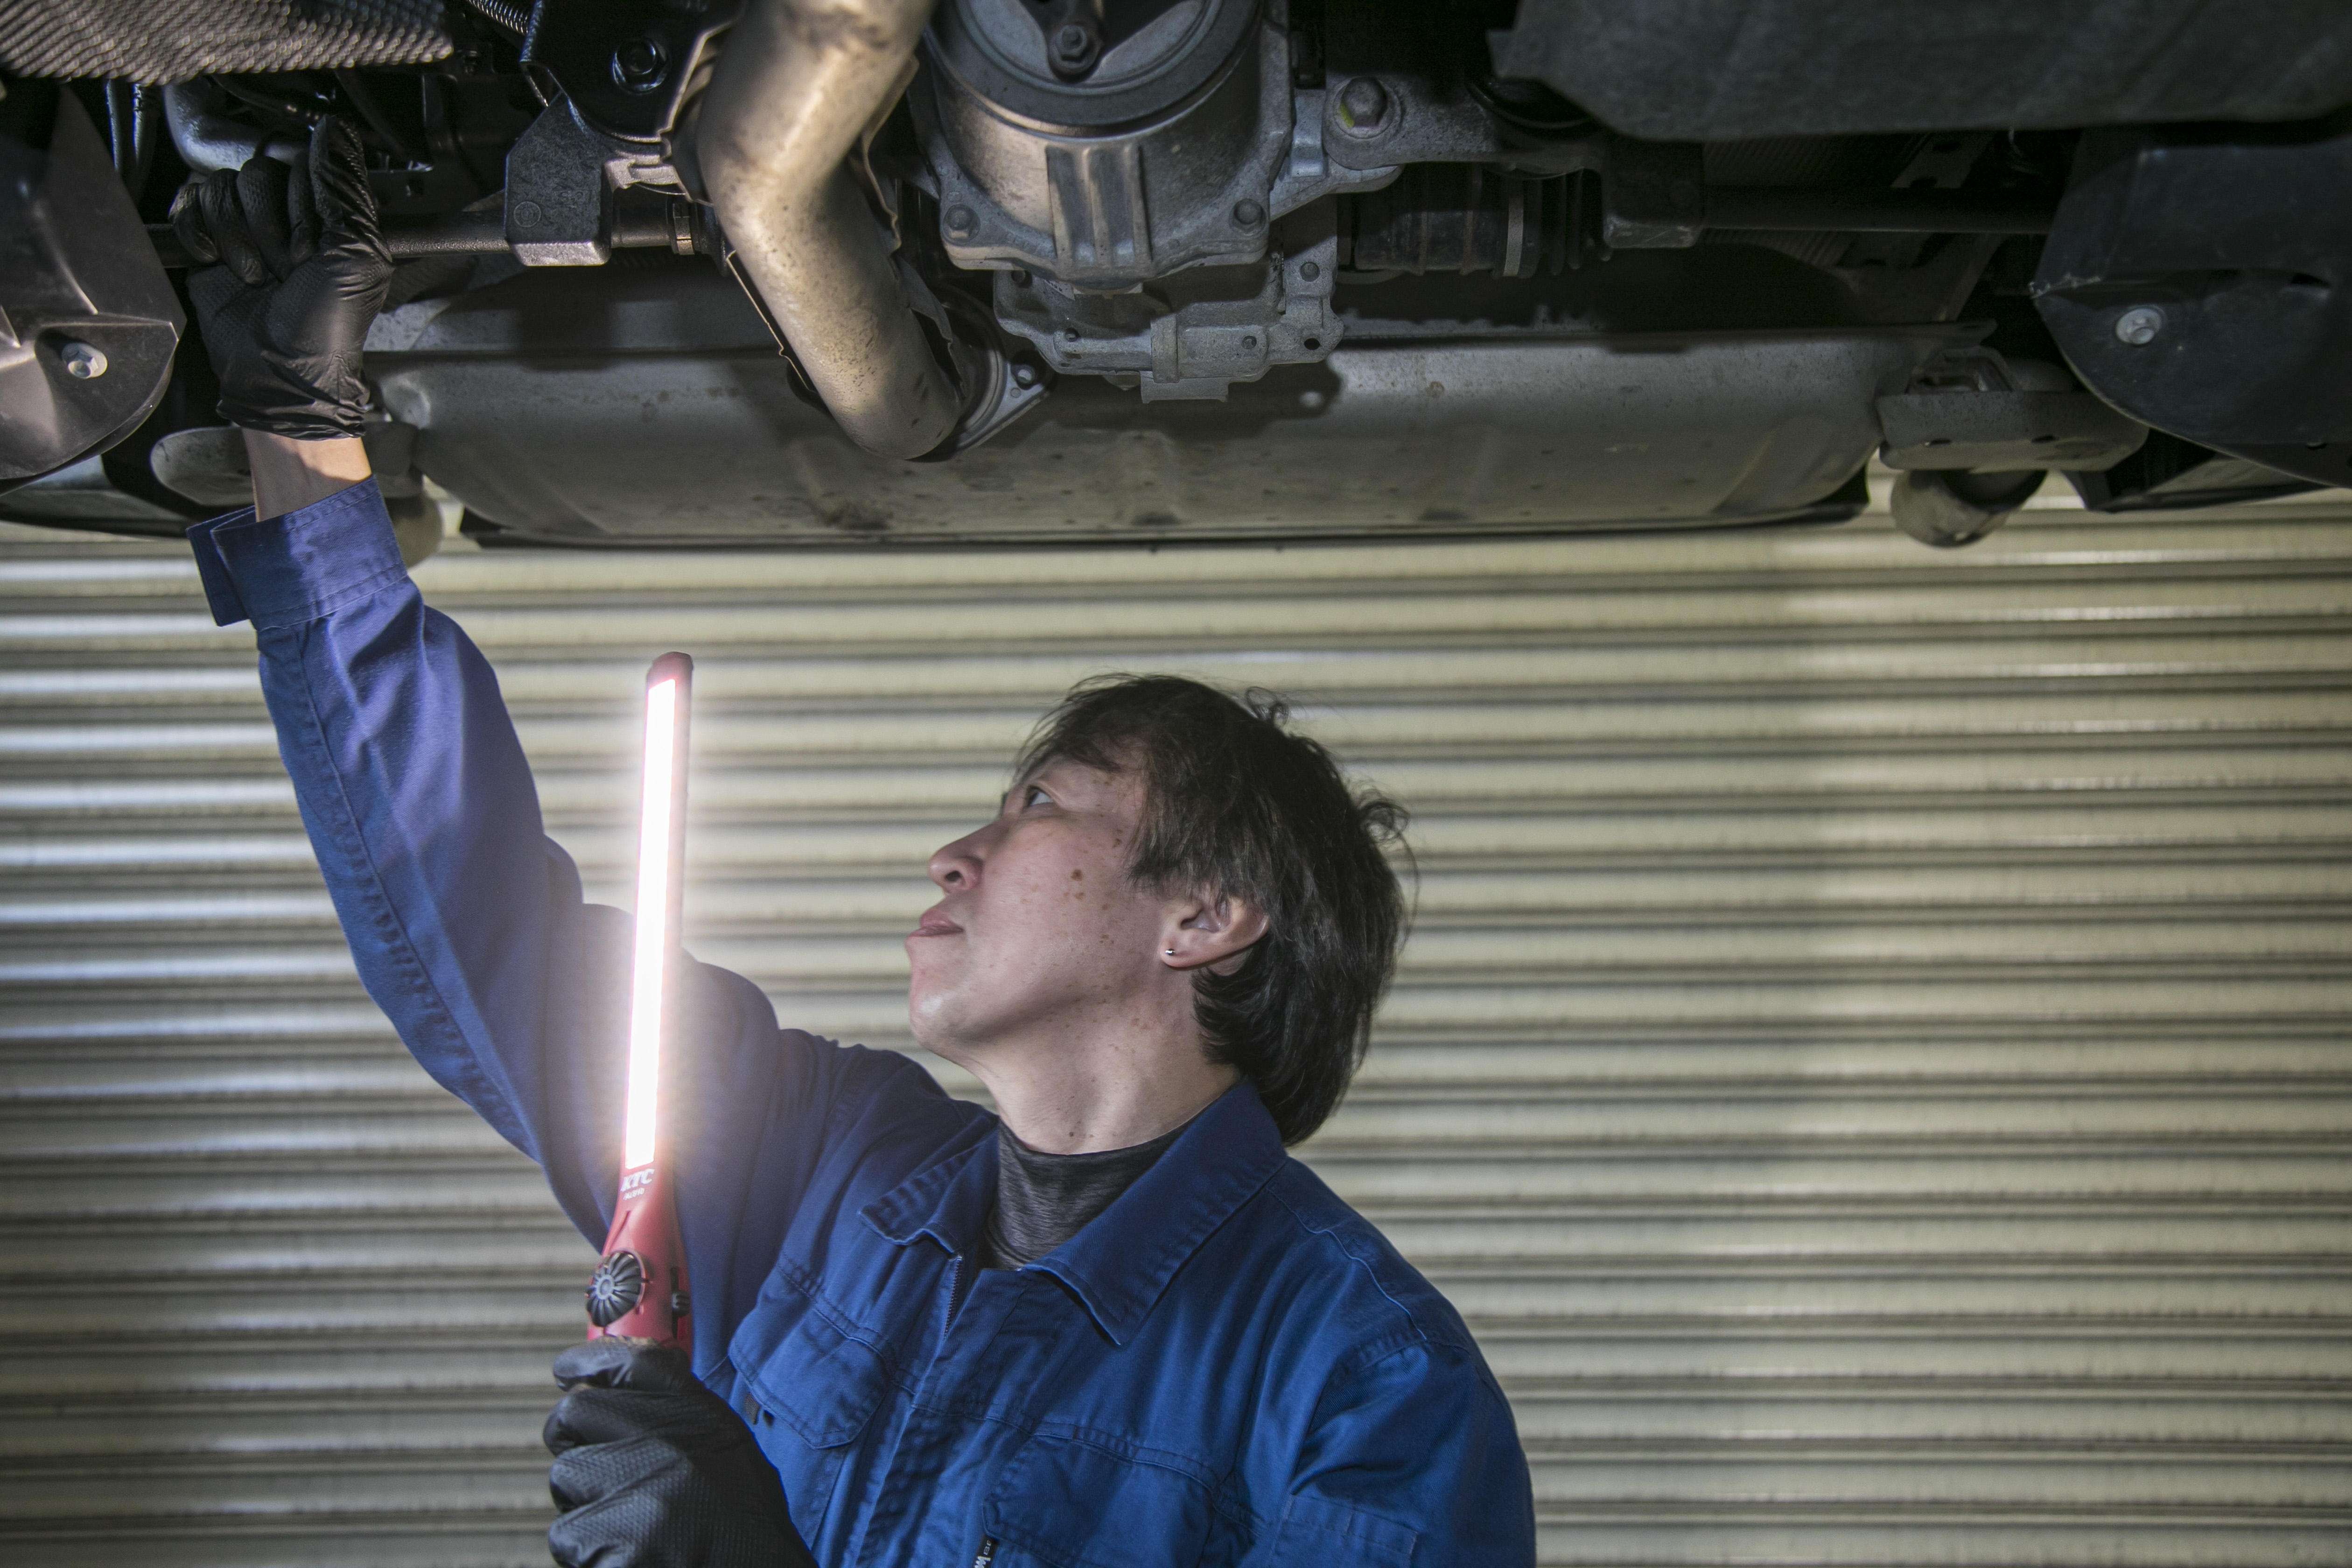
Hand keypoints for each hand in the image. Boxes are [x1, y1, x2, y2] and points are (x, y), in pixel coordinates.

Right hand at [170, 114, 392, 437]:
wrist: (277, 371)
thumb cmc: (325, 326)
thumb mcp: (357, 255)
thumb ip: (347, 189)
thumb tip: (334, 130)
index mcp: (331, 212)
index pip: (301, 163)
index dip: (302, 206)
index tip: (312, 248)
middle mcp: (288, 212)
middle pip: (258, 173)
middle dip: (270, 228)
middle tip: (286, 269)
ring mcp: (245, 224)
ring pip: (222, 187)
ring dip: (238, 238)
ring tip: (259, 276)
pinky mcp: (207, 237)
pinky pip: (188, 202)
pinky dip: (200, 234)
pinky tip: (218, 262)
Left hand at [544, 1338, 818, 1567]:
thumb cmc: (740, 1533)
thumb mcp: (726, 1456)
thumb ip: (679, 1420)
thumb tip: (614, 1384)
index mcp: (703, 1421)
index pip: (635, 1362)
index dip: (590, 1359)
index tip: (568, 1369)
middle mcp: (673, 1444)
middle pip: (576, 1413)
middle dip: (572, 1441)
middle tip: (593, 1473)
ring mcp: (645, 1491)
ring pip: (565, 1477)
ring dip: (582, 1503)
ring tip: (628, 1528)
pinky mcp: (620, 1541)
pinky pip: (567, 1535)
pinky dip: (586, 1551)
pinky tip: (628, 1556)